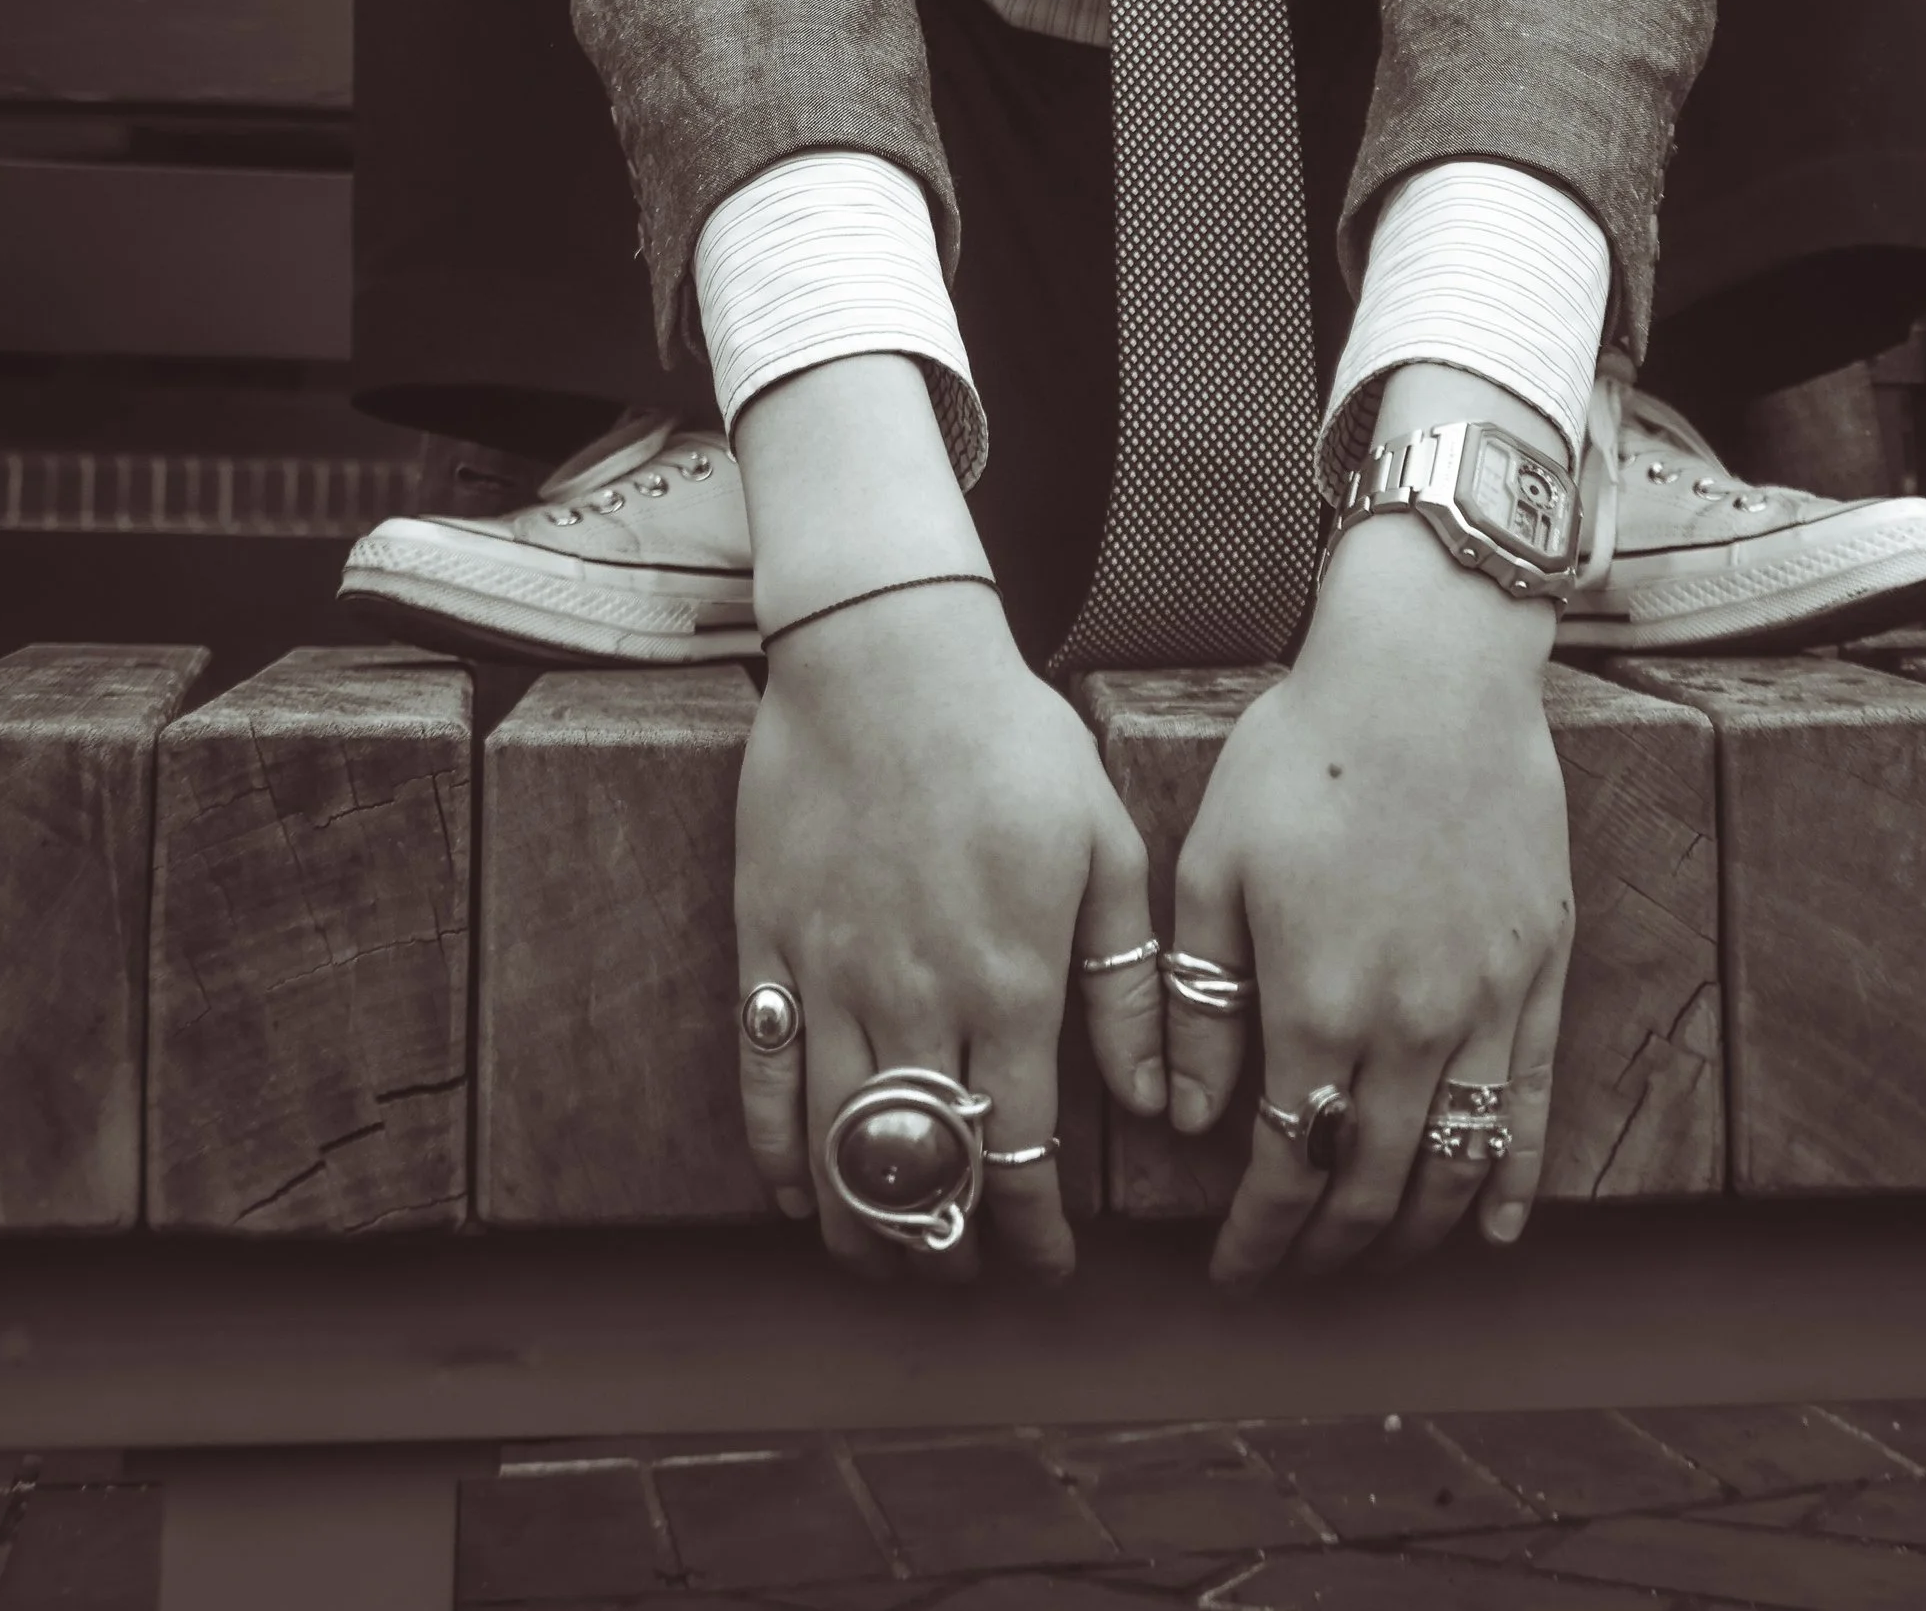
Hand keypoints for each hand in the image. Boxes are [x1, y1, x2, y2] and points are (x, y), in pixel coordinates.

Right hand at [734, 582, 1161, 1278]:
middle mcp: (915, 999)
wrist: (883, 656)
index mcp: (1009, 980)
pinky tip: (802, 1190)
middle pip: (923, 1179)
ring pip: (836, 1155)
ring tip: (896, 1255)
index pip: (1020, 1157)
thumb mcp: (1104, 845)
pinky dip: (778, 1158)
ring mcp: (829, 979)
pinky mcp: (766, 950)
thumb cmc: (1009, 739)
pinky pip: (762, 1086)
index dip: (1033, 1234)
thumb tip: (1163, 1099)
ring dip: (865, 1230)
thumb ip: (1129, 983)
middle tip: (970, 1269)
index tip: (1049, 1265)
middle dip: (950, 1252)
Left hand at [1169, 516, 1571, 1286]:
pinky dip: (1514, 1180)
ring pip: (1454, 1163)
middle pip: (1372, 1183)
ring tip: (1377, 1256)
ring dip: (1414, 1231)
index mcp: (1316, 1003)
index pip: (1287, 1164)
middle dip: (1328, 1246)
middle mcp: (1409, 1025)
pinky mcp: (1540, 971)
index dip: (1259, 1235)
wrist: (1428, 671)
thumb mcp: (1213, 864)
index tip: (1234, 1269)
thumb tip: (1188, 1116)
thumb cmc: (1305, 753)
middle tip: (1297, 1269)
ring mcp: (1486, 1003)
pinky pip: (1533, 1105)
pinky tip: (1494, 1226)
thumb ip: (1202, 1003)